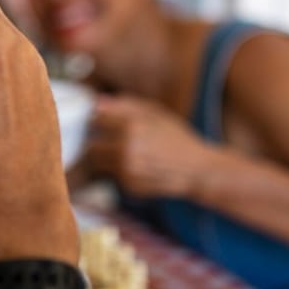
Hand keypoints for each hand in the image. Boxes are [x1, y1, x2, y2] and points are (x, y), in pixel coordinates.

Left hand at [85, 94, 216, 198]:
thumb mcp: (155, 113)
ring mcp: (127, 169)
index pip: (95, 120)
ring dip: (99, 160)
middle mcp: (127, 147)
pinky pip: (110, 177)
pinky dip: (112, 173)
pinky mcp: (130, 186)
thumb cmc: (176, 138)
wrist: (197, 169)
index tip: (98, 123)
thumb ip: (125, 105)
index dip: (95, 121)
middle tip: (100, 142)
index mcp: (132, 124)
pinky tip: (127, 167)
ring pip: (96, 164)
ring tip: (114, 156)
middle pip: (90, 145)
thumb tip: (96, 102)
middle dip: (94, 143)